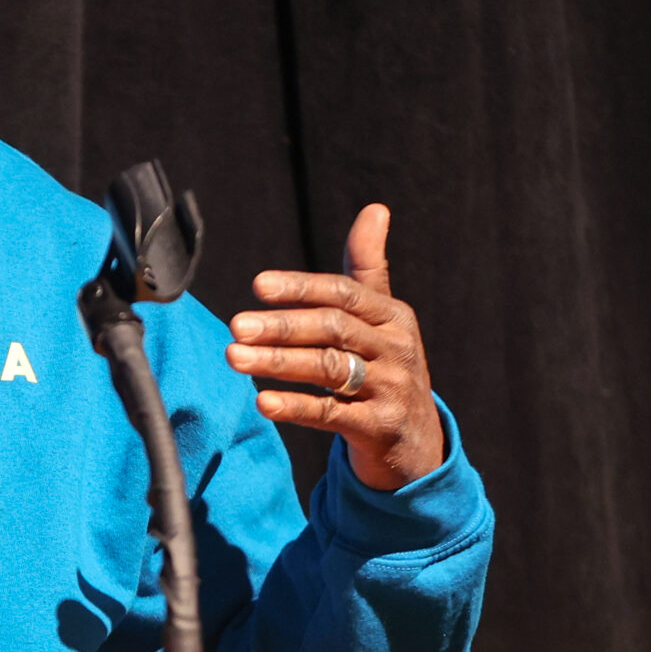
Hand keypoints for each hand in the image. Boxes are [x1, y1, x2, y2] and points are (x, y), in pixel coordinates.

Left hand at [226, 203, 445, 491]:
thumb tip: (375, 208)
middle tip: (236, 326)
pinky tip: (263, 402)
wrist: (417, 443)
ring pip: (330, 368)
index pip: (343, 294)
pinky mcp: (381, 427)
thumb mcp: (383, 320)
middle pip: (333, 329)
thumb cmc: (387, 370)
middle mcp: (396, 348)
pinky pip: (333, 414)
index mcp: (393, 316)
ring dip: (278, 362)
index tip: (258, 285)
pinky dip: (297, 406)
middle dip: (283, 325)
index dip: (301, 288)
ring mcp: (391, 389)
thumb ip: (369, 268)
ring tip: (234, 357)